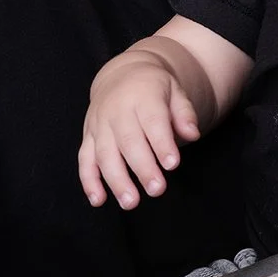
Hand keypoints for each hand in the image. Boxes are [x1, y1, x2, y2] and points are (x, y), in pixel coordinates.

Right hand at [77, 51, 199, 208]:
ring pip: (105, 153)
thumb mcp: (175, 92)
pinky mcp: (87, 136)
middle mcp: (116, 110)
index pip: (153, 121)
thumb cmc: (154, 89)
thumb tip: (192, 134)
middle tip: (157, 190)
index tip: (172, 164)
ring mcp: (99, 124)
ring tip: (130, 202)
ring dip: (116, 180)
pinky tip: (99, 200)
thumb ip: (185, 113)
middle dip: (142, 168)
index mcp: (142, 96)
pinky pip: (85, 159)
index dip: (162, 143)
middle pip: (128, 141)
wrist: (122, 74)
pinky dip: (89, 181)